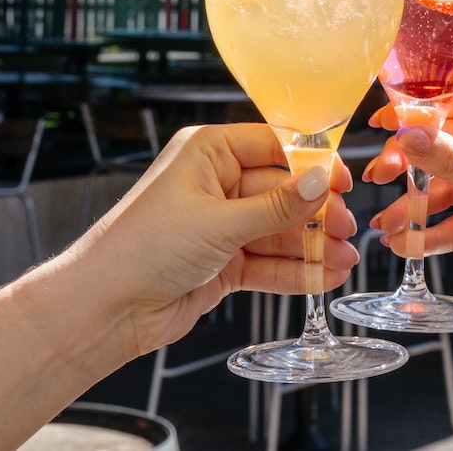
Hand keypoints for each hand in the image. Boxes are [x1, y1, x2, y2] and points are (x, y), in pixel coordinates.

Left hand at [74, 122, 357, 353]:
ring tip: (345, 260)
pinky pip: (268, 261)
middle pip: (281, 191)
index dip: (310, 164)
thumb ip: (276, 206)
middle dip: (315, 213)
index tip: (342, 181)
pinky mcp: (223, 262)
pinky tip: (325, 275)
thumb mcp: (219, 222)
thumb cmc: (144, 247)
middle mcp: (216, 184)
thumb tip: (321, 181)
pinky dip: (296, 270)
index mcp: (208, 153)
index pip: (273, 146)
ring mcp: (221, 224)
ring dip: (312, 245)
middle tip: (346, 228)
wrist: (106, 307)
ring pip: (279, 230)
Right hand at [363, 86, 452, 326]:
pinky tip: (405, 243)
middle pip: (446, 146)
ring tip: (387, 224)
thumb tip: (408, 135)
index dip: (421, 110)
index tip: (384, 120)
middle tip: (378, 175)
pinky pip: (452, 218)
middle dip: (410, 164)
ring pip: (444, 186)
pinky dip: (429, 231)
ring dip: (414, 205)